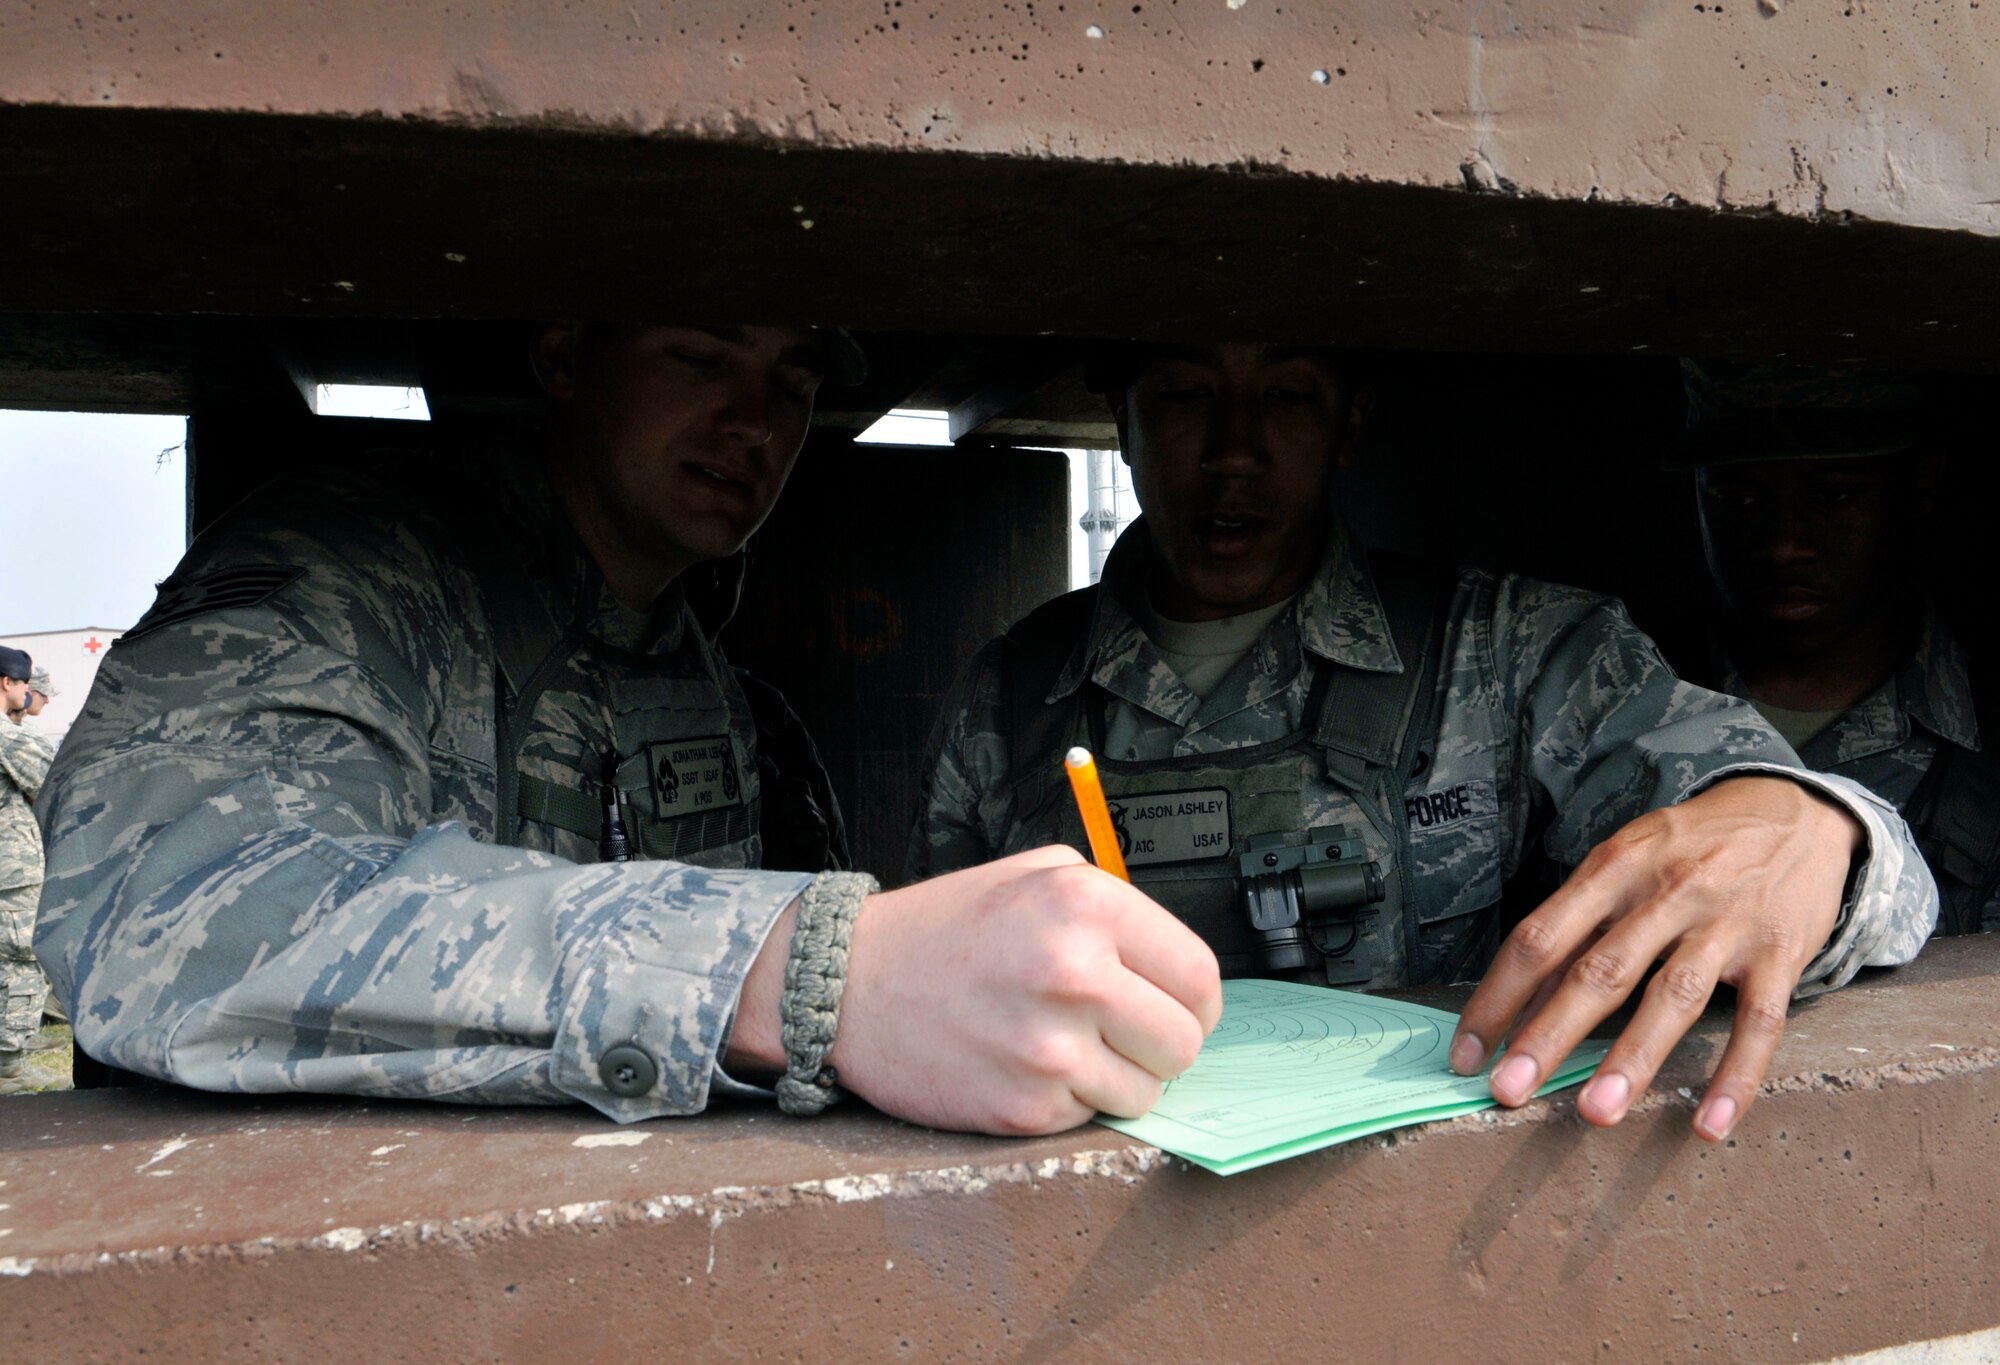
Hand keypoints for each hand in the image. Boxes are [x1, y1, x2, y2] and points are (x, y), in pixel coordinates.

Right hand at [735, 846, 1222, 1134]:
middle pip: (1185, 1042)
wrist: (848, 984)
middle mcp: (1076, 972)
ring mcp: (1050, 1046)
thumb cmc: (943, 930)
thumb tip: (1176, 962)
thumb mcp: (1034, 874)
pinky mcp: (1025, 1106)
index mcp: (1086, 905)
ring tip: (1066, 1045)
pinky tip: (1027, 1065)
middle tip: (1122, 1032)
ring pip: (1147, 1090)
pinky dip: (1071, 1099)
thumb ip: (1113, 903)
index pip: (1201, 976)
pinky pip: (1093, 1116)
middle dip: (1162, 1042)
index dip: (1195, 1000)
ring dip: (1118, 1076)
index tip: (1178, 1007)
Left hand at [1449, 776, 1860, 1141]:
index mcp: (1614, 868)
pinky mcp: (1781, 953)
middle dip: (1548, 1036)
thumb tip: (1522, 1004)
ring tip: (1594, 1114)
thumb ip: (1579, 929)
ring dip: (1632, 1060)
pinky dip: (1736, 1076)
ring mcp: (1726, 923)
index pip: (1541, 938)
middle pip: (1599, 971)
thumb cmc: (1689, 848)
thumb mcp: (1626, 863)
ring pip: (1673, 998)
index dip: (1499, 997)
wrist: (1795, 813)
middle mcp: (1667, 892)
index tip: (1466, 1053)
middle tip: (1508, 1092)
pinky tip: (1709, 1124)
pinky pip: (1761, 1023)